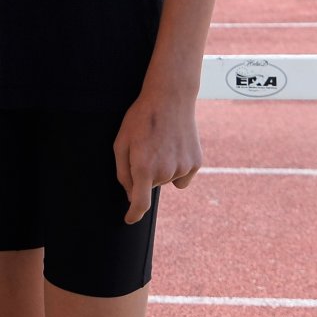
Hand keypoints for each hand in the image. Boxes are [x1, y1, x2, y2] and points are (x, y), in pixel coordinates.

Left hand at [113, 89, 201, 224]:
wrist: (171, 97)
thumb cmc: (141, 118)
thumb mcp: (121, 142)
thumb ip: (123, 172)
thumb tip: (131, 196)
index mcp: (143, 168)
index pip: (140, 203)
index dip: (134, 214)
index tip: (129, 219)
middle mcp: (164, 172)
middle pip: (150, 185)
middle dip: (145, 172)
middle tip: (146, 147)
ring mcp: (182, 168)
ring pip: (166, 179)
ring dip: (161, 167)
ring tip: (161, 142)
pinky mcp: (196, 163)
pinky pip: (182, 177)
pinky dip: (177, 167)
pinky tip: (175, 147)